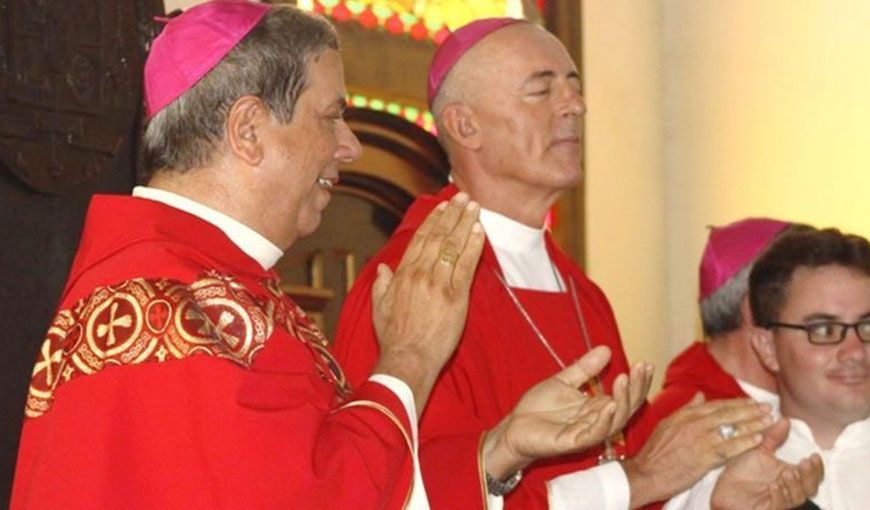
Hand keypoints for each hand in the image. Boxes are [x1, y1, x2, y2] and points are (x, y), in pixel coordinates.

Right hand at [371, 192, 484, 413]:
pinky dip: (474, 246)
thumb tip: (383, 268)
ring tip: (474, 208)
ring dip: (465, 224)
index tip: (442, 207)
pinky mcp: (456, 297)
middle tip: (464, 198)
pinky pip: (467, 265)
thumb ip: (382, 284)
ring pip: (454, 246)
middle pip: (439, 237)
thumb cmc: (393, 338)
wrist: (407, 360)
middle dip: (453, 215)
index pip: (420, 240)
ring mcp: (439, 283)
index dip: (433, 221)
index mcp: (402, 274)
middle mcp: (420, 273)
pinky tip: (480, 232)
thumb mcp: (379, 308)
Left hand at [483, 346, 653, 478]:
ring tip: (625, 379)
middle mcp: (596, 420)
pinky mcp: (572, 442)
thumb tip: (606, 349)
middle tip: (642, 367)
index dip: (637, 381)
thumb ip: (585, 369)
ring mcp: (586, 433)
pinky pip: (594, 434)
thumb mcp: (563, 381)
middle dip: (637, 388)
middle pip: (626, 407)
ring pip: (615, 421)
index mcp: (596, 407)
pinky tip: (610, 404)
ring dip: (623, 401)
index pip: (625, 396)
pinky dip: (604, 421)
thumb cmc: (538, 409)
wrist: (514, 426)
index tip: (645, 362)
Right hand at [624, 395, 774, 507]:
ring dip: (753, 424)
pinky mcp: (704, 458)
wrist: (646, 473)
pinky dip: (745, 443)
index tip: (751, 402)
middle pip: (728, 414)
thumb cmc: (654, 451)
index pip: (716, 405)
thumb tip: (699, 395)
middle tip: (767, 408)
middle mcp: (694, 424)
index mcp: (685, 414)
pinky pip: (730, 448)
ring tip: (768, 421)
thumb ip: (685, 409)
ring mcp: (700, 440)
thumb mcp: (666, 423)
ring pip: (732, 429)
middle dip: (750, 410)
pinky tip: (758, 440)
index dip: (736, 403)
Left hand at [711, 419, 823, 509]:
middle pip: (810, 487)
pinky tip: (775, 485)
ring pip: (797, 496)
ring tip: (789, 473)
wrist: (722, 490)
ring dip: (795, 484)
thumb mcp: (757, 451)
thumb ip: (772, 437)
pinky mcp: (768, 509)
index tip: (813, 455)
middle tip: (805, 463)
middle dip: (810, 475)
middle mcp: (788, 489)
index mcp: (789, 474)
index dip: (816, 467)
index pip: (812, 473)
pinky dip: (779, 495)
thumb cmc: (741, 472)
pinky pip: (779, 504)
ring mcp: (779, 500)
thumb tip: (784, 419)